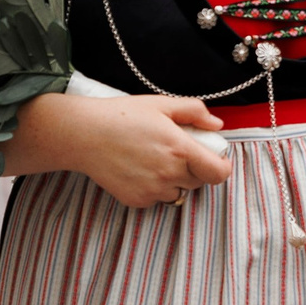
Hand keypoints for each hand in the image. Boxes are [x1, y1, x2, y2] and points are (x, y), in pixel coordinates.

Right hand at [47, 92, 232, 209]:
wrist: (84, 134)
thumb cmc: (122, 116)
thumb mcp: (162, 104)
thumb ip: (194, 112)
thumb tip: (216, 125)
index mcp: (180, 149)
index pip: (218, 173)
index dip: (221, 166)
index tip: (215, 158)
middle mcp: (169, 174)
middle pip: (199, 182)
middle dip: (195, 169)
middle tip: (178, 152)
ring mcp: (152, 190)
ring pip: (178, 192)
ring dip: (175, 180)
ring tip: (155, 160)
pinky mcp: (137, 200)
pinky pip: (157, 198)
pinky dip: (154, 188)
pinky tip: (139, 169)